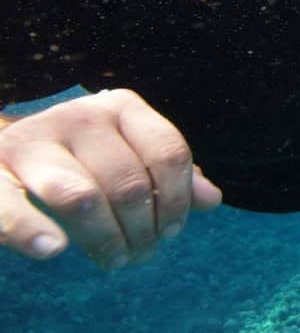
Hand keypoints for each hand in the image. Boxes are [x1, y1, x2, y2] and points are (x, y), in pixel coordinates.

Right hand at [0, 89, 221, 269]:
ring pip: (83, 197)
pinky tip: (53, 250)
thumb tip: (211, 199)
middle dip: (143, 229)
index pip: (169, 152)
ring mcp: (33, 142)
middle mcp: (79, 116)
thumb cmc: (84, 157)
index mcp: (120, 107)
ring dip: (105, 239)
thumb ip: (170, 176)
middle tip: (141, 255)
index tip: (173, 231)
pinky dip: (32, 231)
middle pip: (130, 182)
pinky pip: (12, 207)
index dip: (178, 199)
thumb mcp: (130, 154)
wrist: (7, 150)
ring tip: (115, 260)